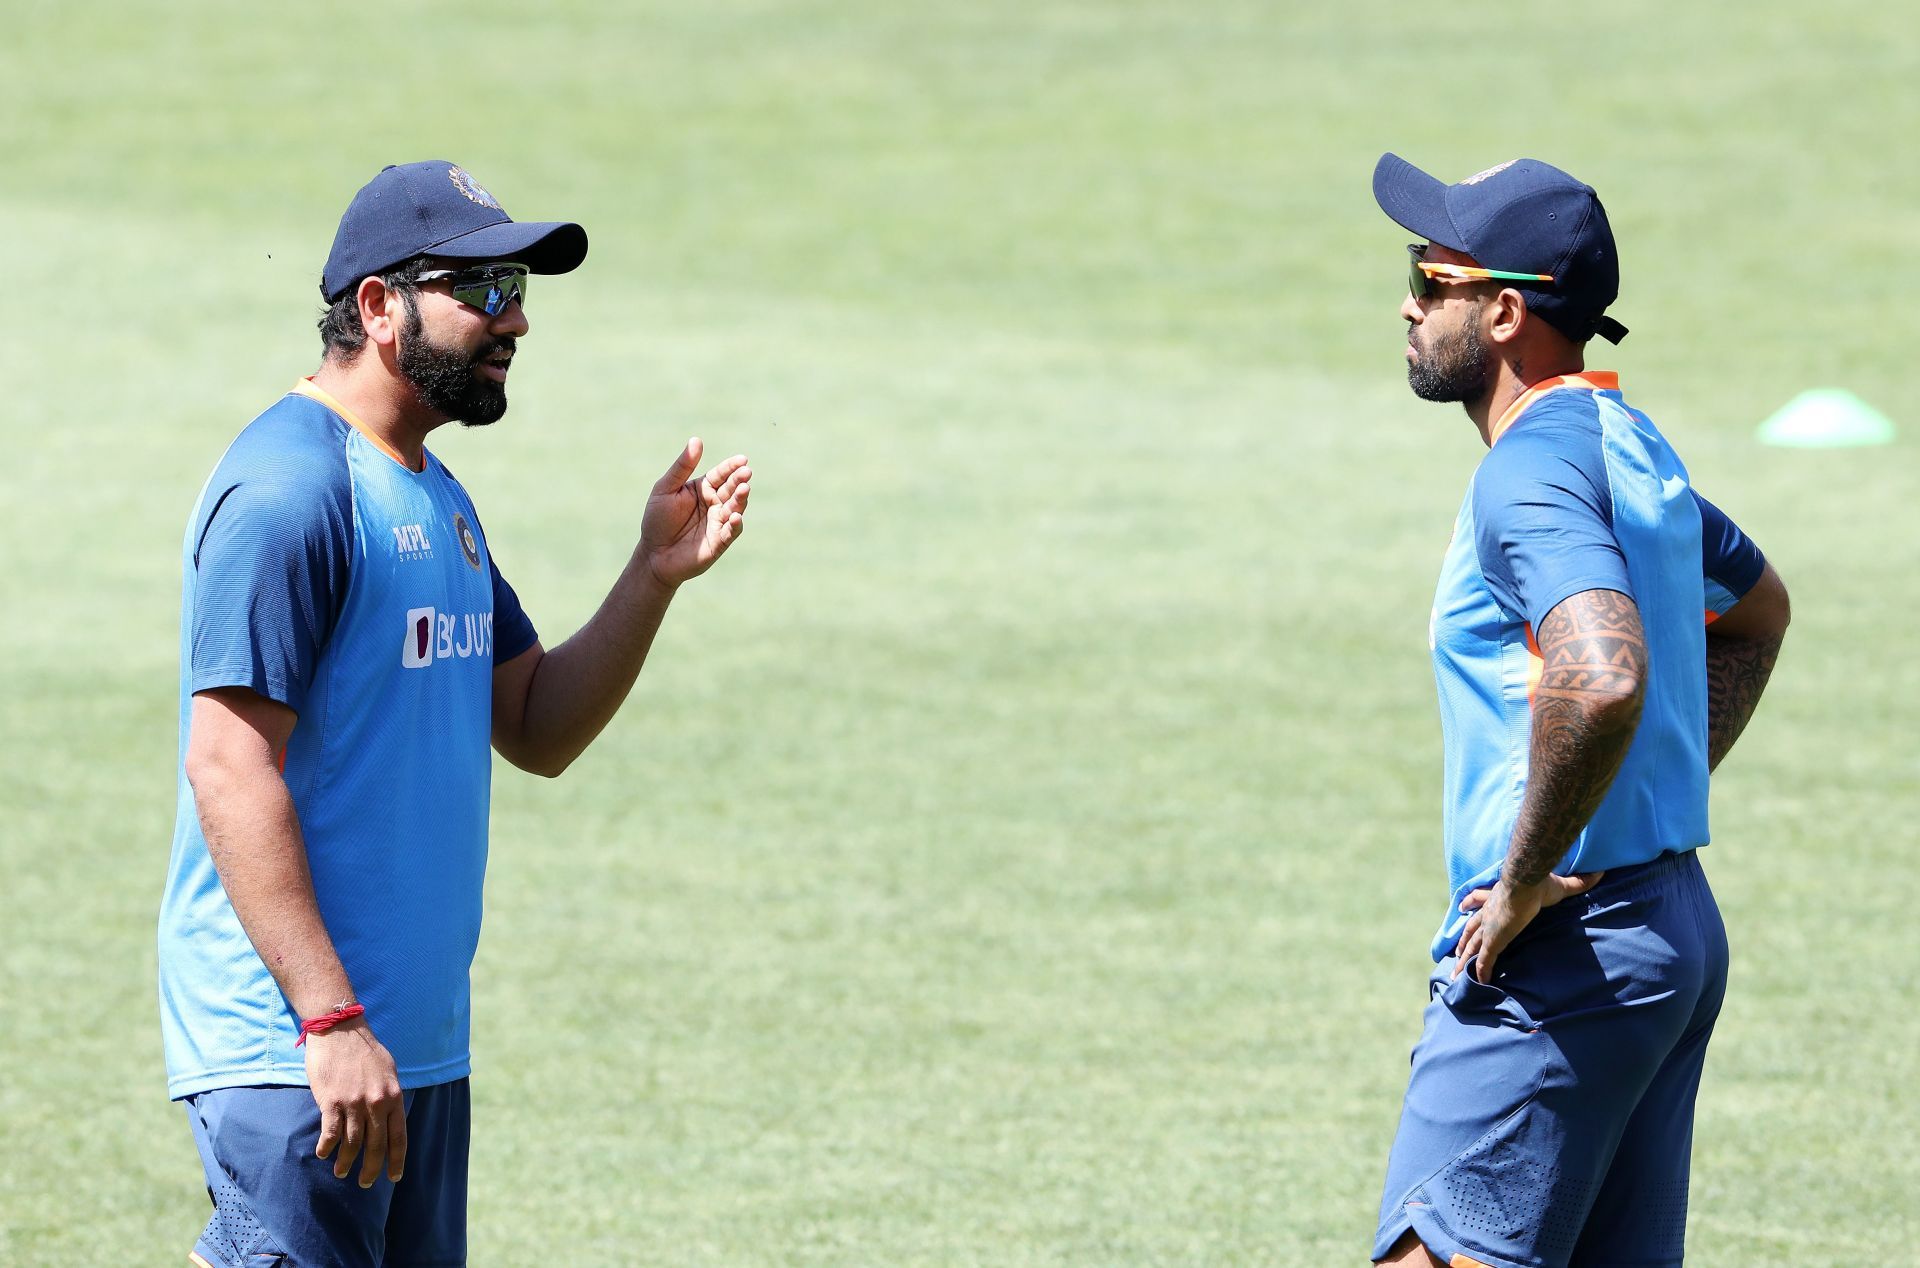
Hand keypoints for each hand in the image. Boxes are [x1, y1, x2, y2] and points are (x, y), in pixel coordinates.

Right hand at [306, 1016, 406, 1187]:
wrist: (340, 1030)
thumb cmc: (364, 1049)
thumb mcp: (388, 1070)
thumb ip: (390, 1095)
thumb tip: (391, 1115)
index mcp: (394, 1096)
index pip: (398, 1137)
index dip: (396, 1160)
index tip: (394, 1177)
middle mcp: (376, 1103)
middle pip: (375, 1146)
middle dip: (371, 1169)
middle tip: (365, 1183)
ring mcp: (354, 1103)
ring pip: (352, 1144)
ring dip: (346, 1162)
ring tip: (341, 1173)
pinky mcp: (331, 1101)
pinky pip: (331, 1133)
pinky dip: (327, 1147)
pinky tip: (323, 1154)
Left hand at [640, 438, 750, 589]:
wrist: (653, 554)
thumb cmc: (657, 520)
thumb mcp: (665, 489)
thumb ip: (682, 467)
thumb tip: (697, 440)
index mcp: (703, 489)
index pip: (721, 475)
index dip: (731, 467)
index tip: (742, 459)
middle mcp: (714, 504)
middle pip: (731, 489)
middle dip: (739, 480)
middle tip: (746, 472)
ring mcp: (719, 523)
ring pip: (735, 508)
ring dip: (741, 499)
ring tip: (744, 489)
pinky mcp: (720, 541)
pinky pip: (731, 531)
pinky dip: (735, 524)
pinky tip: (735, 516)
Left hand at [1451, 871, 1604, 983]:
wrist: (1526, 883)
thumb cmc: (1539, 882)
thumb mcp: (1560, 884)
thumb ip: (1578, 881)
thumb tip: (1598, 873)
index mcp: (1499, 897)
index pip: (1481, 901)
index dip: (1473, 905)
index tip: (1464, 907)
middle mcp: (1489, 912)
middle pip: (1470, 929)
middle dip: (1464, 941)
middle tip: (1456, 951)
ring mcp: (1489, 928)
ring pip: (1472, 947)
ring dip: (1465, 960)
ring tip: (1457, 973)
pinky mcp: (1493, 941)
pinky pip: (1484, 961)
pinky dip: (1480, 972)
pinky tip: (1478, 983)